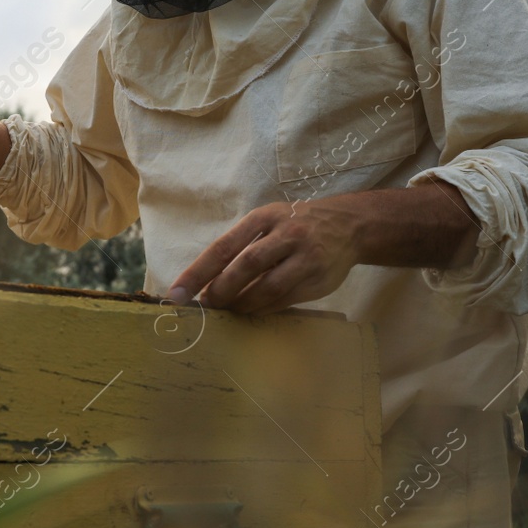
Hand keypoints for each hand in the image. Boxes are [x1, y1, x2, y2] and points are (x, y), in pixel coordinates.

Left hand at [167, 199, 361, 314]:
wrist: (349, 225)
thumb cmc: (297, 224)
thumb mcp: (268, 220)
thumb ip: (242, 245)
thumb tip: (206, 281)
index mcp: (265, 217)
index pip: (224, 246)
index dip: (198, 271)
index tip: (177, 292)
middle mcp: (286, 234)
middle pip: (246, 265)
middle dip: (220, 290)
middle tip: (205, 305)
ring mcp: (305, 257)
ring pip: (267, 287)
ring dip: (242, 303)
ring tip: (227, 310)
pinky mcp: (319, 280)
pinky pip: (285, 300)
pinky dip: (263, 308)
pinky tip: (252, 310)